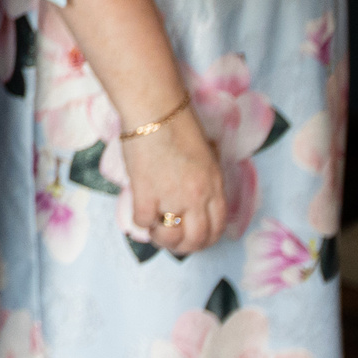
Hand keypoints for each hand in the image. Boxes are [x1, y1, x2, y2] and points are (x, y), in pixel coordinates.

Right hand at [117, 108, 226, 255]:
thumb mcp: (207, 156)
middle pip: (196, 239)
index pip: (217, 228)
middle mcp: (197, 197)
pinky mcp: (146, 193)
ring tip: (155, 228)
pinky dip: (141, 222)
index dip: (205, 240)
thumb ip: (207, 181)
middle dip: (184, 246)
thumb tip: (197, 200)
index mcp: (215, 186)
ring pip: (171, 238)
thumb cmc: (178, 125)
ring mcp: (172, 196)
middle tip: (172, 239)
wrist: (155, 110)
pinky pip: (144, 222)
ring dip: (162, 238)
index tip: (194, 238)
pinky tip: (140, 211)